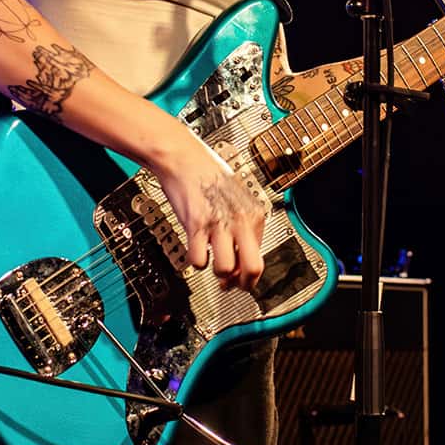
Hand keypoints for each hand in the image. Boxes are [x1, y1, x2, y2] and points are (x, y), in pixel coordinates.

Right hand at [151, 131, 267, 290]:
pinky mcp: (197, 224)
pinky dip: (195, 261)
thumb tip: (239, 261)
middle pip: (253, 268)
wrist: (184, 158)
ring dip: (215, 271)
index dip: (249, 275)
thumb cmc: (208, 177)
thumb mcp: (237, 200)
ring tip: (210, 260)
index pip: (261, 258)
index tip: (240, 280)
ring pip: (225, 269)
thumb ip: (242, 228)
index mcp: (255, 215)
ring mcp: (219, 223)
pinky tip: (194, 249)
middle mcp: (241, 220)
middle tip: (230, 285)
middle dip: (241, 284)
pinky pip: (198, 260)